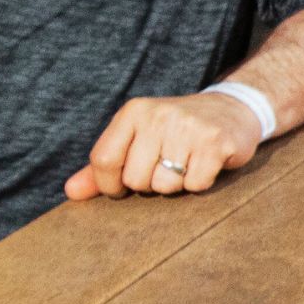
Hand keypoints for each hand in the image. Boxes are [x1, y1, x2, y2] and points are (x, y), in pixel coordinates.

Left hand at [65, 91, 264, 198]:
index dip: (111, 184)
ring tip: (188, 163)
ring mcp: (188, 127)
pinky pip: (195, 185)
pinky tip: (207, 164)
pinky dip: (201, 183)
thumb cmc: (176, 132)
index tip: (125, 184)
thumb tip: (71, 193)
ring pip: (165, 186)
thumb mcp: (138, 138)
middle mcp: (159, 115)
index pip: (103, 160)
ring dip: (177, 185)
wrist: (233, 110)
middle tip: (168, 165)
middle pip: (135, 179)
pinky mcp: (215, 142)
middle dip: (150, 183)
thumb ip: (103, 166)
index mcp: (134, 111)